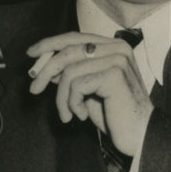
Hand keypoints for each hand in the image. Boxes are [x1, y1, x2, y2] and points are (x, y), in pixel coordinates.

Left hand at [27, 32, 153, 156]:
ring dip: (61, 97)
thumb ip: (72, 73)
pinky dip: (72, 104)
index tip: (31, 55)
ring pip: (69, 71)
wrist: (139, 133)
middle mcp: (118, 48)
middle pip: (68, 50)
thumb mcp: (88, 90)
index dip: (50, 44)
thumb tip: (45, 64)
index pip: (75, 37)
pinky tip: (83, 115)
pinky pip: (77, 85)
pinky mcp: (114, 74)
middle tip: (33, 89)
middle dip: (45, 70)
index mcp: (113, 47)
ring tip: (67, 114)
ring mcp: (117, 59)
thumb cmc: (115, 114)